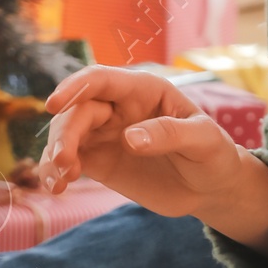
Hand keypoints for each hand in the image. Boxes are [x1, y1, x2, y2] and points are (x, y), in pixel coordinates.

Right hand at [40, 67, 267, 252]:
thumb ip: (170, 134)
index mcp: (142, 90)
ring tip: (59, 181)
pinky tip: (56, 188)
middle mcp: (117, 107)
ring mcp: (105, 134)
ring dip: (54, 154)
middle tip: (65, 164)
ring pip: (66, 134)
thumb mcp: (203, 140)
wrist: (211, 187)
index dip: (74, 87)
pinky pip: (69, 160)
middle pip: (77, 111)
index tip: (54, 105)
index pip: (100, 80)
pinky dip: (55, 172)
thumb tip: (130, 138)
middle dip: (65, 134)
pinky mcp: (99, 160)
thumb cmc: (213, 154)